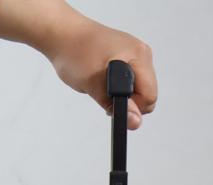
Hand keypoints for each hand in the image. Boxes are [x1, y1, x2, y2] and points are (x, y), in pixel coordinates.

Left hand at [0, 1, 157, 129]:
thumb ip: (117, 106)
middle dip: (127, 101)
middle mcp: (141, 53)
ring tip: (101, 83)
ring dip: (121, 95)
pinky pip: (131, 82)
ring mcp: (135, 54)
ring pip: (139, 90)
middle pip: (148, 94)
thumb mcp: (95, 86)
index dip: (132, 108)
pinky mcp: (127, 57)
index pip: (150, 97)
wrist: (62, 35)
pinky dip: (118, 87)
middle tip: (104, 92)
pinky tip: (103, 79)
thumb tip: (135, 121)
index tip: (112, 102)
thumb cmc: (75, 52)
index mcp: (139, 56)